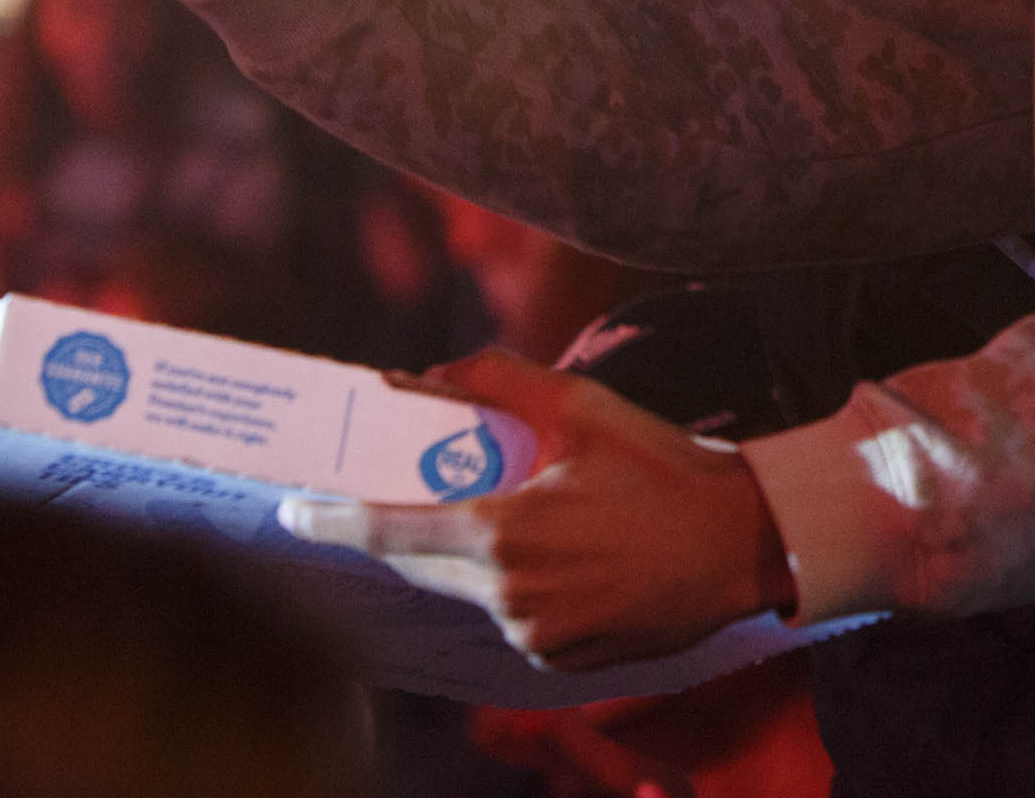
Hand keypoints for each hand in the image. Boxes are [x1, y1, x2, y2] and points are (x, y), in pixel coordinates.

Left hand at [277, 349, 793, 669]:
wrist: (743, 548)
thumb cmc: (665, 472)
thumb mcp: (582, 408)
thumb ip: (498, 381)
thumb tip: (426, 374)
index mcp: (502, 533)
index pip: (389, 531)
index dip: (332, 521)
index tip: (291, 514)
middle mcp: (507, 596)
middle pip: (423, 563)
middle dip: (403, 529)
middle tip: (389, 495)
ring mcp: (534, 636)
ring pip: (469, 590)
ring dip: (470, 555)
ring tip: (510, 511)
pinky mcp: (560, 660)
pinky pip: (510, 618)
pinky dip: (512, 585)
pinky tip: (555, 553)